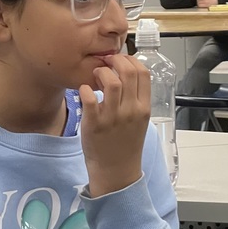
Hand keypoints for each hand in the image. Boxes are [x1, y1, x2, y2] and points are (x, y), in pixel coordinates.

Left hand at [79, 54, 149, 196]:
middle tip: (105, 63)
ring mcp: (113, 117)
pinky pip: (89, 98)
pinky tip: (84, 91)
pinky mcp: (94, 124)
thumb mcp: (138, 119)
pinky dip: (85, 89)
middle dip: (115, 60)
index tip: (119, 59)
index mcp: (144, 107)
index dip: (130, 60)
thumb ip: (135, 99)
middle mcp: (131, 110)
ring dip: (101, 73)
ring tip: (94, 76)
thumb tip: (126, 75)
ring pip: (112, 82)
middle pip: (129, 73)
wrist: (116, 169)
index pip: (143, 73)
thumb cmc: (125, 142)